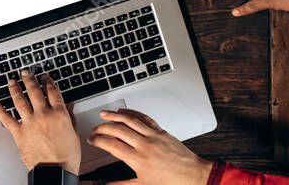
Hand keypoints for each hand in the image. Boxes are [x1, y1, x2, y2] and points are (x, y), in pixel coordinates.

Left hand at [0, 70, 80, 173]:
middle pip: (35, 91)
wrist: (55, 171)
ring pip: (19, 100)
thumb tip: (69, 106)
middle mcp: (43, 115)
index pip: (53, 92)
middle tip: (26, 72)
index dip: (48, 82)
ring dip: (14, 89)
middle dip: (29, 79)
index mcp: (59, 114)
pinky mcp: (19, 132)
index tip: (45, 77)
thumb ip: (70, 118)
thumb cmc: (66, 157)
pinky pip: (6, 118)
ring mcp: (29, 123)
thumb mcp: (73, 134)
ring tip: (11, 82)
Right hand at [89, 109, 212, 184]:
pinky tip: (125, 112)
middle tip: (95, 129)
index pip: (111, 145)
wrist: (195, 177)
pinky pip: (144, 118)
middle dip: (102, 127)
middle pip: (117, 130)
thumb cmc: (173, 183)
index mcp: (138, 160)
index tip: (92, 140)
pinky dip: (132, 113)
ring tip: (103, 114)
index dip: (98, 140)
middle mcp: (144, 145)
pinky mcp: (161, 132)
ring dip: (114, 115)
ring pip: (129, 120)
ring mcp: (153, 136)